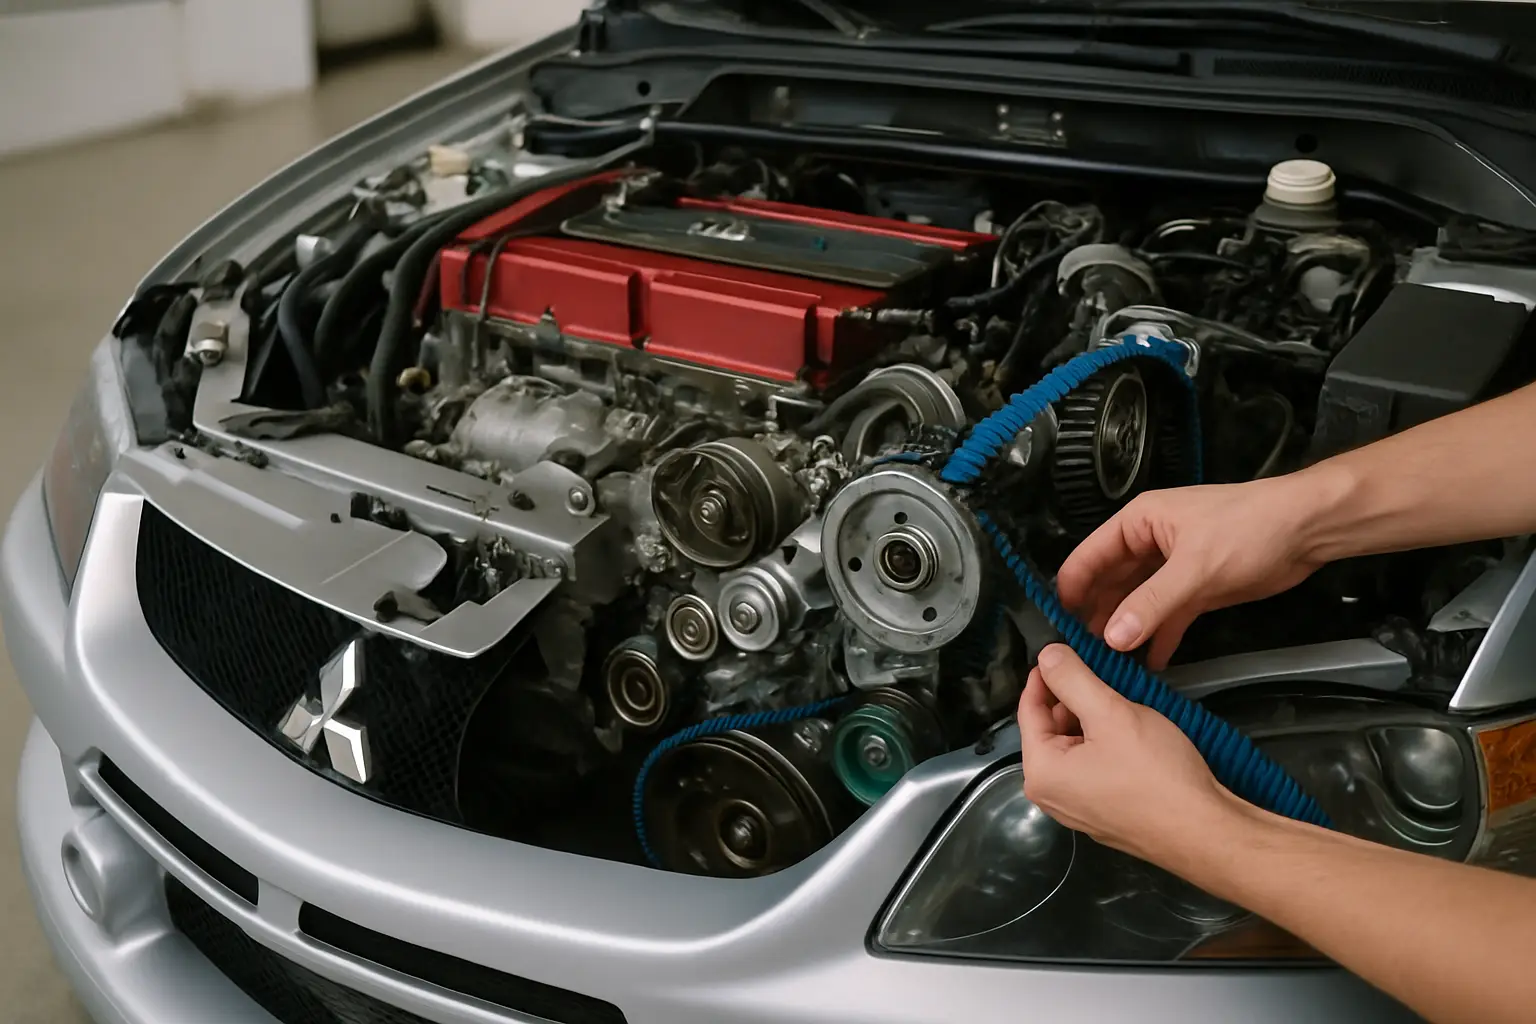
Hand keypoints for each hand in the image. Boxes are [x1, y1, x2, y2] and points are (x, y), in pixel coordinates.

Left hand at [1018, 644, 1235, 864]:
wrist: (1205, 832)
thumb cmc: (1155, 772)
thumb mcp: (1111, 714)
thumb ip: (1073, 680)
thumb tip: (1046, 654)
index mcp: (1040, 773)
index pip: (1029, 710)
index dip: (1045, 675)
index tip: (1062, 648)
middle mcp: (1050, 796)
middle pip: (1050, 730)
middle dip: (1070, 698)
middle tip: (1099, 670)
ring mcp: (1077, 810)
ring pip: (1073, 748)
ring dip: (1090, 721)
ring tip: (1118, 698)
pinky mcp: (1104, 816)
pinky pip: (1091, 769)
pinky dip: (1103, 745)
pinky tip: (1129, 731)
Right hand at [1056, 477, 1324, 668]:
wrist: (1308, 530)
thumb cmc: (1248, 531)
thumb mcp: (1195, 568)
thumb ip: (1151, 604)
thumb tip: (1111, 639)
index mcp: (1138, 524)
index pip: (1089, 558)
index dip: (1072, 591)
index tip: (1057, 628)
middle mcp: (1148, 546)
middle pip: (1110, 585)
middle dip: (1096, 618)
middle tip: (1082, 657)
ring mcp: (1172, 570)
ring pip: (1136, 605)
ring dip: (1125, 632)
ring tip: (1107, 667)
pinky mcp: (1196, 590)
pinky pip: (1166, 618)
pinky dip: (1157, 639)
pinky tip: (1147, 666)